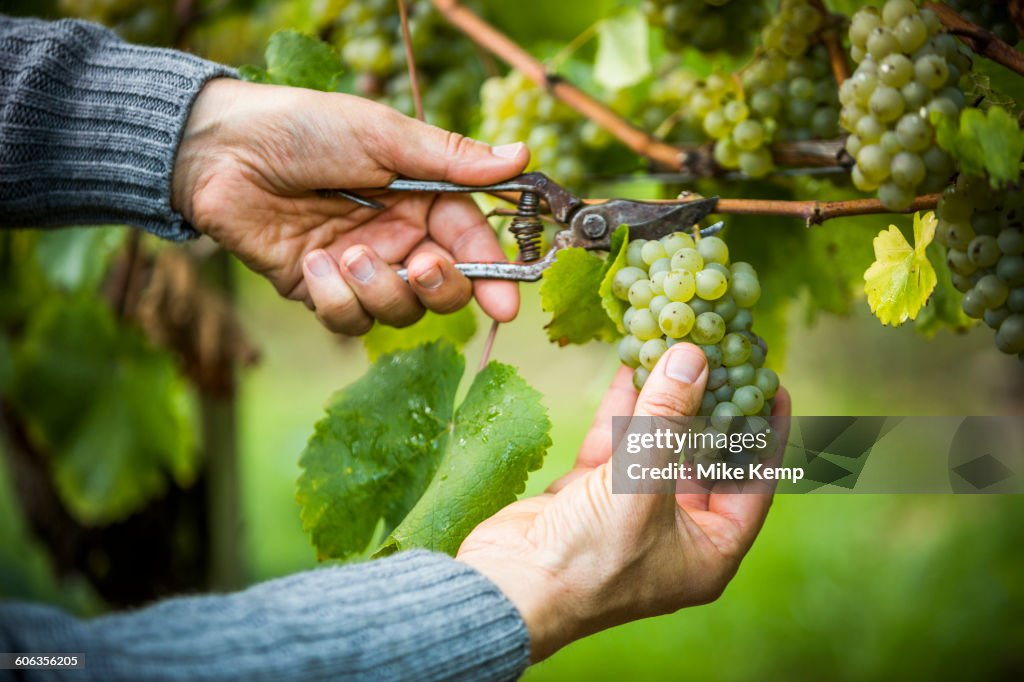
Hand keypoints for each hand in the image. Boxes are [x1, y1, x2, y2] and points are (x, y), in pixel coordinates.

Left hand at [171, 78, 529, 333]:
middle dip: (439, 289)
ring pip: (398, 312)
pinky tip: (311, 263)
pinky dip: (334, 298)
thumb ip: (452, 159)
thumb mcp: (384, 136)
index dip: (492, 277)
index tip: (506, 307)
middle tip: (420, 265)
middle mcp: (398, 238)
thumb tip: (522, 156)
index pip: (471, 245)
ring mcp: (361, 268)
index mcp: (423, 199)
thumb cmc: (305, 129)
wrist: (222, 150)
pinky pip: (347, 320)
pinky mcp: (321, 291)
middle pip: (444, 291)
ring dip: (379, 290)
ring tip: (345, 252)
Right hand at [457, 344, 791, 660]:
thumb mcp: (640, 483)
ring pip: (657, 445)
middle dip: (710, 406)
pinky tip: (631, 366)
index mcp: (709, 550)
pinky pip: (616, 444)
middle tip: (724, 358)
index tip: (773, 385)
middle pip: (704, 458)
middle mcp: (675, 532)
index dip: (765, 433)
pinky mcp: (590, 495)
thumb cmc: (590, 556)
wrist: (509, 588)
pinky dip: (622, 408)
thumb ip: (668, 417)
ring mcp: (630, 512)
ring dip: (663, 400)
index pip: (753, 483)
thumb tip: (692, 358)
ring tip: (678, 349)